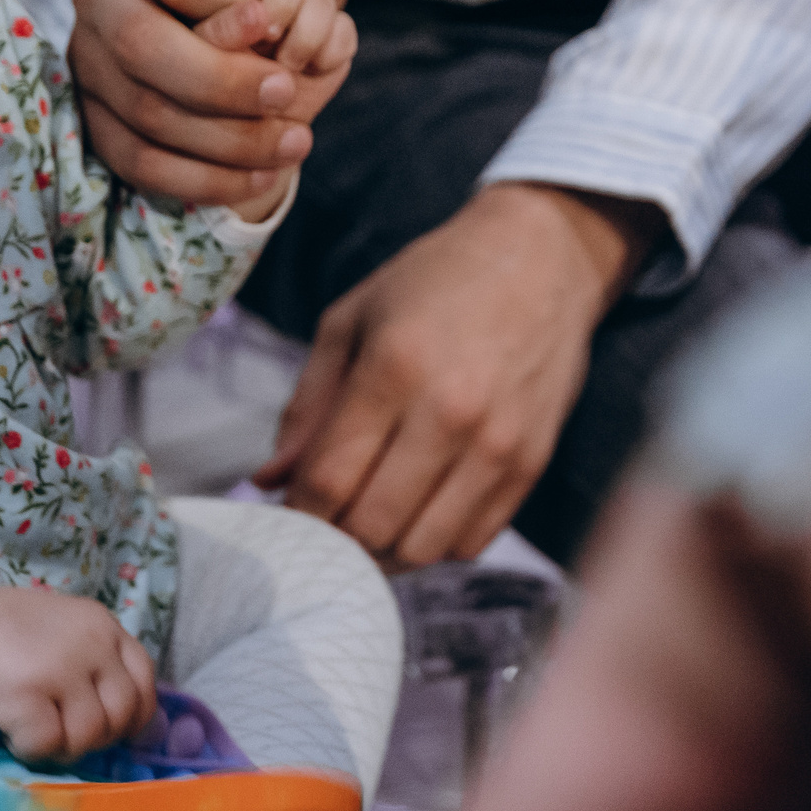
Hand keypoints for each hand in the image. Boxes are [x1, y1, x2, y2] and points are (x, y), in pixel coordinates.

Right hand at [0, 583, 157, 762]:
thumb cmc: (5, 636)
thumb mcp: (65, 632)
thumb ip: (95, 662)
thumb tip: (119, 722)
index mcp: (104, 626)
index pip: (144, 679)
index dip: (134, 714)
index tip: (112, 729)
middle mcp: (92, 644)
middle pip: (123, 713)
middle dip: (98, 736)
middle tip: (64, 734)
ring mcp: (62, 668)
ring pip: (88, 734)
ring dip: (62, 746)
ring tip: (36, 731)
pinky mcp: (29, 694)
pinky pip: (48, 744)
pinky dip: (31, 749)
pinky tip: (14, 732)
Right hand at [69, 0, 373, 205]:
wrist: (219, 39)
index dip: (226, 3)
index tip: (273, 25)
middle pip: (140, 44)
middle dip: (222, 80)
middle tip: (286, 93)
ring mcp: (89, 59)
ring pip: (145, 111)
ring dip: (228, 138)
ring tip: (295, 141)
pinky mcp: (94, 118)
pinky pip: (140, 162)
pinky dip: (207, 178)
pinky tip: (263, 175)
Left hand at [255, 182, 662, 565]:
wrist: (542, 258)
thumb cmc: (435, 281)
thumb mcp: (351, 320)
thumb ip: (307, 405)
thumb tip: (268, 480)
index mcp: (395, 368)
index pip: (329, 481)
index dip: (297, 512)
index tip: (288, 510)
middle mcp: (451, 413)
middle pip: (372, 527)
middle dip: (335, 536)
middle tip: (324, 519)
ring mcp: (498, 445)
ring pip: (422, 549)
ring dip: (383, 552)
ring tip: (367, 523)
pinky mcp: (532, 464)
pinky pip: (471, 543)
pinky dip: (435, 545)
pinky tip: (418, 512)